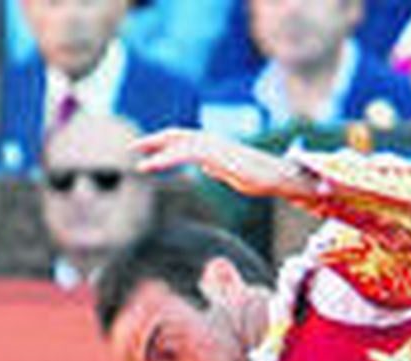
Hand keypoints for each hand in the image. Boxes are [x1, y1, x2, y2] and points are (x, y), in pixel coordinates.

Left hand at [132, 127, 324, 202]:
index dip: (165, 141)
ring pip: (180, 143)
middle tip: (134, 147)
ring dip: (158, 151)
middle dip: (156, 140)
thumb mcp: (230, 172)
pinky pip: (186, 153)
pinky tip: (152, 166)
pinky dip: (166, 158)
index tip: (147, 149)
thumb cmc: (258, 176)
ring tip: (139, 163)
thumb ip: (215, 167)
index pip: (185, 137)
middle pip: (178, 134)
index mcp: (214, 144)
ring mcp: (214, 146)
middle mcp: (212, 140)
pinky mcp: (216, 156)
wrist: (277, 176)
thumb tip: (206, 168)